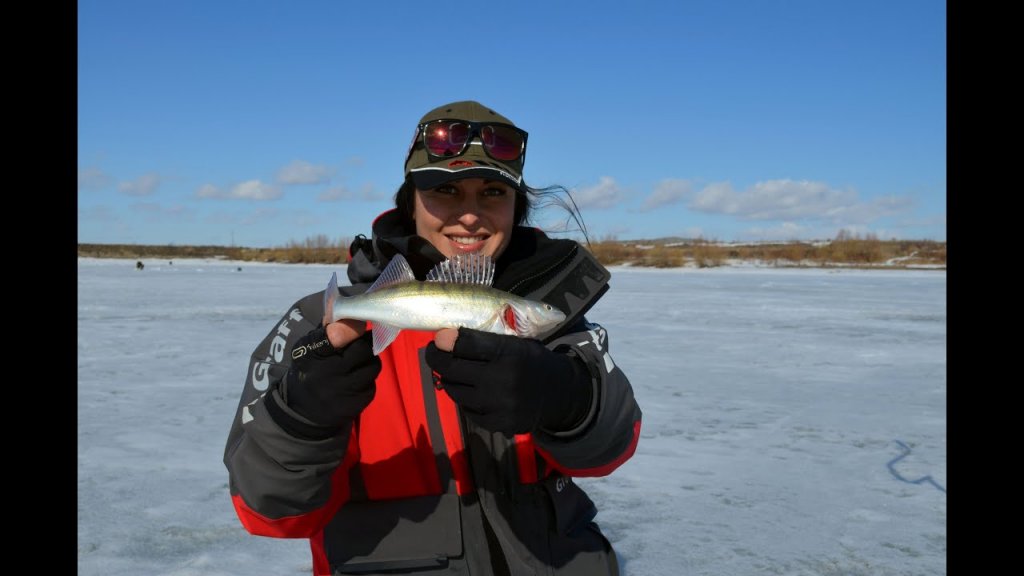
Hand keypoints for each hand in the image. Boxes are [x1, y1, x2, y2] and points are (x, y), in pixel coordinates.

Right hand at [282, 324, 380, 428]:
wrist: (301, 412)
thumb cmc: (308, 370)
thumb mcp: (307, 347)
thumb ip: (326, 328)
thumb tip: (339, 302)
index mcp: (312, 354)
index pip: (334, 336)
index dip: (350, 326)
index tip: (359, 322)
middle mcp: (327, 374)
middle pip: (364, 349)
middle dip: (365, 344)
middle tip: (359, 344)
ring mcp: (343, 391)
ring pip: (372, 367)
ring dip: (368, 362)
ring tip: (356, 364)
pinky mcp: (355, 405)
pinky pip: (372, 385)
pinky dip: (366, 380)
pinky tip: (354, 381)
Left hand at [425, 328, 591, 434]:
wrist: (559, 393)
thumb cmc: (531, 361)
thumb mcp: (516, 342)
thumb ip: (483, 340)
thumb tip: (442, 338)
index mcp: (509, 352)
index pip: (465, 344)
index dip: (445, 341)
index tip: (437, 340)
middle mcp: (503, 378)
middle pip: (452, 369)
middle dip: (437, 359)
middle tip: (435, 354)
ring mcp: (499, 404)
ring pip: (455, 391)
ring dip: (449, 381)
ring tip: (454, 374)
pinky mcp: (498, 424)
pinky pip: (467, 410)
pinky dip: (465, 400)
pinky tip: (473, 393)